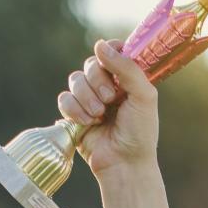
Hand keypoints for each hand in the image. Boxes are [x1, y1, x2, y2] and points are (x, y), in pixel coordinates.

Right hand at [57, 39, 158, 176]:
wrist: (124, 163)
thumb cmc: (140, 132)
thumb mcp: (144, 97)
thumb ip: (127, 68)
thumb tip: (100, 45)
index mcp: (128, 78)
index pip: (114, 50)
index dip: (109, 51)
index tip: (109, 58)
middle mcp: (109, 85)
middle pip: (90, 64)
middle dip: (97, 81)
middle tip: (110, 99)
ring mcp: (90, 98)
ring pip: (75, 80)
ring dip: (86, 98)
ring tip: (100, 116)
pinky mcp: (75, 113)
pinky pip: (64, 98)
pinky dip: (74, 110)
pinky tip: (88, 123)